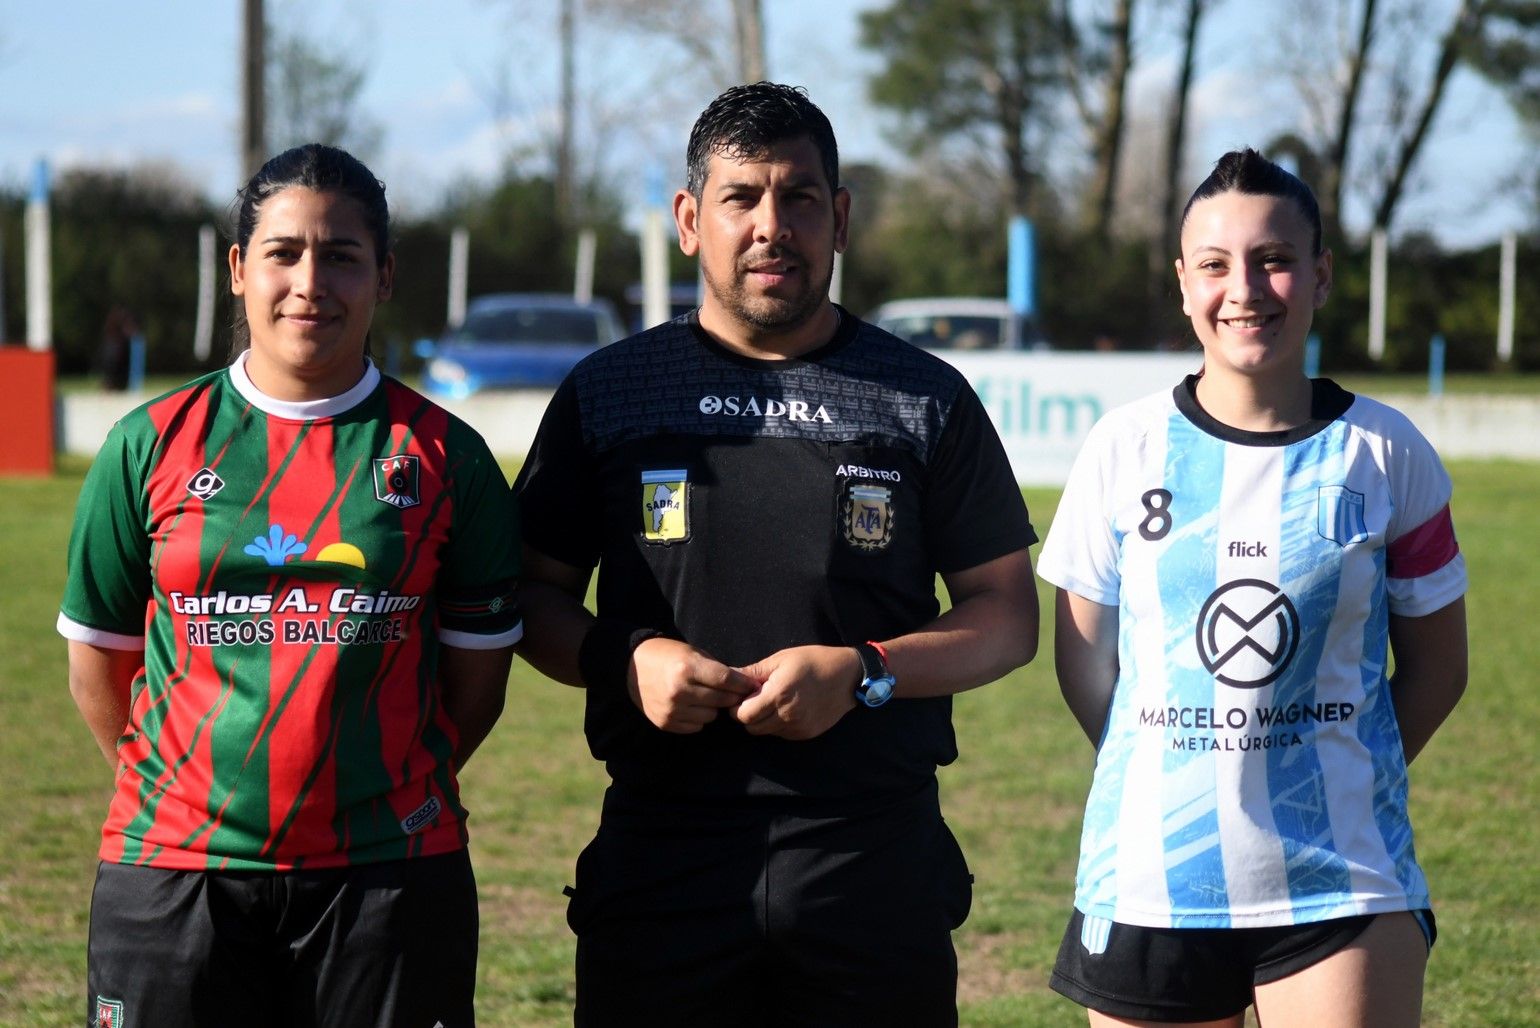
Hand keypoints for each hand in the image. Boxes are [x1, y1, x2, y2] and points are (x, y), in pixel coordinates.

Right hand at [630, 637, 759, 733]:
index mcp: (687, 668)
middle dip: (731, 696)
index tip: (752, 685)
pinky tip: (691, 705)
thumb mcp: (692, 652)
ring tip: (704, 696)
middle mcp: (679, 691)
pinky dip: (698, 718)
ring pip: (711, 716)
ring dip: (713, 708)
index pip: (726, 680)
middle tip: (731, 691)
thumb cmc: (668, 655)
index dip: (742, 684)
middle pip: (722, 700)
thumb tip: (744, 684)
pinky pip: (696, 727)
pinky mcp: (665, 723)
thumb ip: (716, 668)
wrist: (632, 667)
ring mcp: (671, 709)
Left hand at [733, 645, 860, 740]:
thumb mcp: (781, 659)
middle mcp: (787, 715)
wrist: (848, 676)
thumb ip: (754, 672)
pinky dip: (778, 725)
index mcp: (778, 694)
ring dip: (762, 721)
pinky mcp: (806, 734)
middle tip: (754, 700)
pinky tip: (786, 708)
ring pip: (766, 733)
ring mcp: (798, 727)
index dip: (736, 707)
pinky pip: (782, 734)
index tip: (741, 696)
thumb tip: (730, 677)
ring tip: (771, 703)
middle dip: (747, 716)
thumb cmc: (813, 662)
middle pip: (751, 728)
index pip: (743, 715)